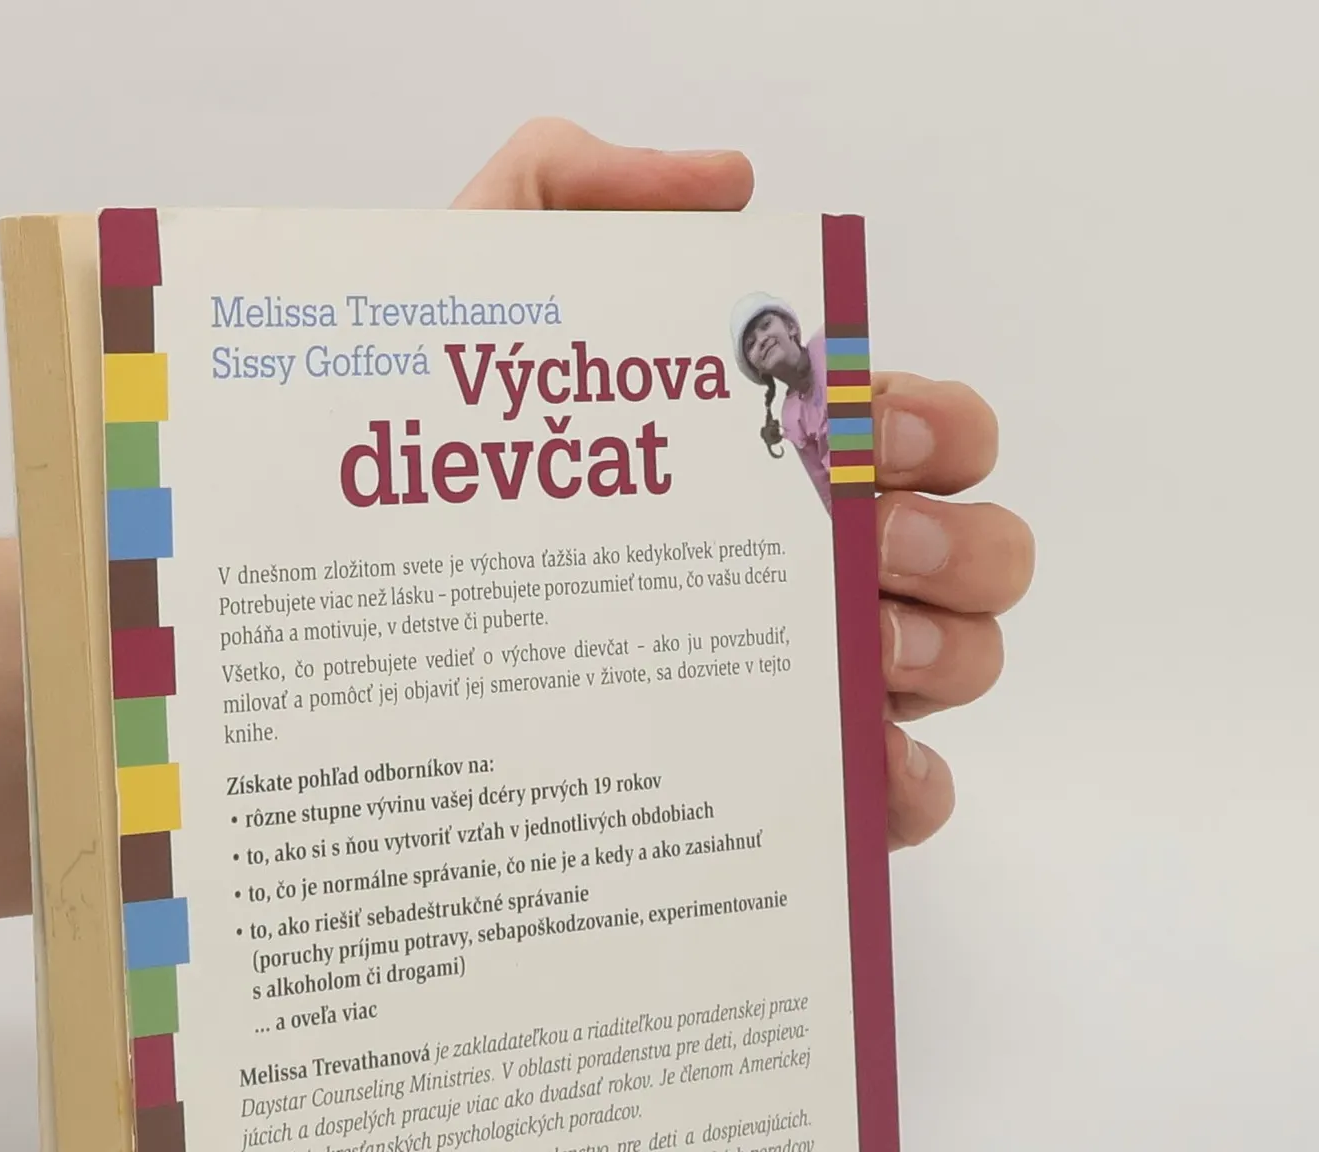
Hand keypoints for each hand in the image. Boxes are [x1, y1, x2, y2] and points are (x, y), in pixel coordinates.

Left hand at [455, 120, 1033, 848]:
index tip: (866, 429)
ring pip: (961, 664)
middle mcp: (811, 568)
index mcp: (775, 458)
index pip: (932, 432)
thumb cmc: (419, 455)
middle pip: (978, 553)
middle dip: (949, 542)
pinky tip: (852, 769)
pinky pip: (897, 797)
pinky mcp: (779, 781)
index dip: (935, 424)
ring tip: (846, 656)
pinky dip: (905, 787)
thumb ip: (574, 189)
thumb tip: (726, 187)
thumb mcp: (472, 292)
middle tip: (860, 547)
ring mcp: (804, 680)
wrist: (340, 590)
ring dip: (935, 653)